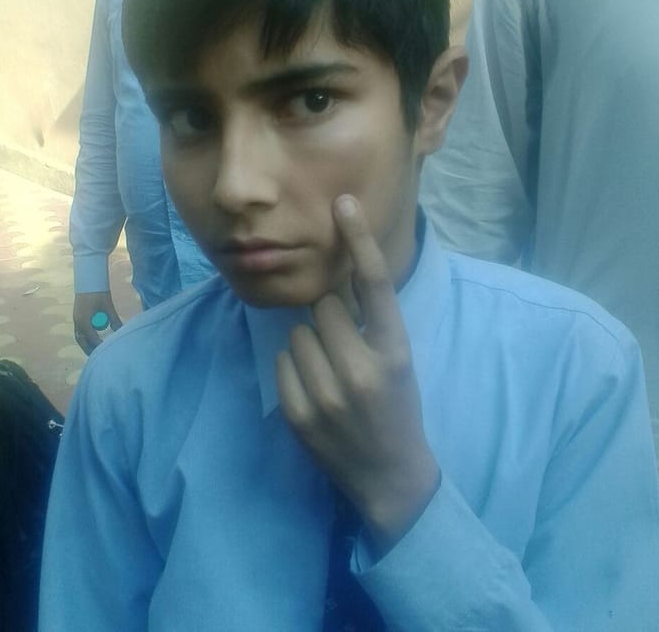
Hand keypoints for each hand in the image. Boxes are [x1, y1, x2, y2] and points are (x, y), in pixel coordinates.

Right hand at [73, 291, 122, 355]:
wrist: (89, 281)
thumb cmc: (99, 293)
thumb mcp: (109, 307)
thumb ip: (114, 320)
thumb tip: (121, 331)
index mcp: (84, 320)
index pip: (91, 338)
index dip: (98, 346)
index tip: (106, 352)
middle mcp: (78, 322)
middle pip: (82, 340)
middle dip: (89, 349)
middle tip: (98, 357)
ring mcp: (76, 319)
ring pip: (79, 336)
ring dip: (86, 343)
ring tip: (95, 351)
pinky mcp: (77, 316)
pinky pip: (80, 331)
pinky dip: (85, 336)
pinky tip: (92, 339)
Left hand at [276, 195, 439, 555]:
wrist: (390, 479)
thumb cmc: (399, 410)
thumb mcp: (399, 362)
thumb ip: (373, 323)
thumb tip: (336, 279)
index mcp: (396, 352)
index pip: (376, 285)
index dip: (360, 239)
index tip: (343, 202)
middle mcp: (362, 370)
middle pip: (324, 306)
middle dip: (330, 317)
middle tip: (344, 346)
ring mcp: (328, 395)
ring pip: (297, 333)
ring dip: (310, 344)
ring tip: (331, 372)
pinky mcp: (300, 414)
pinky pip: (282, 362)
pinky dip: (294, 369)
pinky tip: (316, 391)